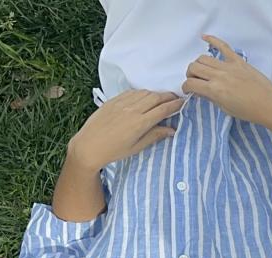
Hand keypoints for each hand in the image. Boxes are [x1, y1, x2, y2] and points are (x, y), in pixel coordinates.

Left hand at [66, 90, 181, 169]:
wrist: (88, 146)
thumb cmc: (114, 151)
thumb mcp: (137, 147)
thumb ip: (155, 136)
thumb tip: (172, 130)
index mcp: (140, 123)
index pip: (163, 109)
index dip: (176, 105)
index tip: (184, 103)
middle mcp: (132, 110)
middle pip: (156, 97)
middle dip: (169, 96)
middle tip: (177, 98)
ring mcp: (121, 104)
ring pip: (144, 93)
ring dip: (156, 93)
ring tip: (162, 98)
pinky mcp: (113, 101)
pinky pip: (131, 92)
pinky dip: (142, 93)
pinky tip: (145, 97)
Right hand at [182, 35, 271, 138]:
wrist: (271, 105)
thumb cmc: (249, 112)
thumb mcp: (226, 109)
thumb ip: (212, 97)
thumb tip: (201, 90)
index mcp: (215, 90)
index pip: (191, 84)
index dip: (186, 88)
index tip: (189, 91)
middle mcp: (219, 75)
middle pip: (194, 67)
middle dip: (190, 75)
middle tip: (195, 81)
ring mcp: (229, 66)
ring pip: (204, 58)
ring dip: (198, 64)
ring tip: (202, 71)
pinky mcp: (238, 61)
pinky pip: (223, 46)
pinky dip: (213, 40)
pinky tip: (204, 37)